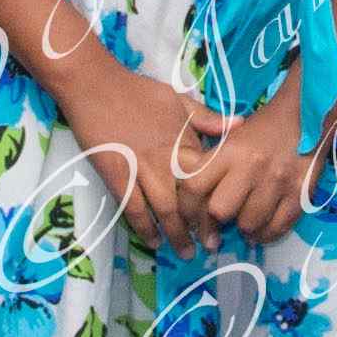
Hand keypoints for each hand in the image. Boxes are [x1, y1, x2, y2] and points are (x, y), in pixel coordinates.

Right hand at [63, 62, 232, 256]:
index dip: (217, 201)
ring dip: (176, 233)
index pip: (207, 177)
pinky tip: (153, 240)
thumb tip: (241, 125)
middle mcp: (166, 157)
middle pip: (189, 198)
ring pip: (164, 208)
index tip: (225, 219)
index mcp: (183, 139)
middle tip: (209, 246)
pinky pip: (133, 207)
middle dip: (201, 225)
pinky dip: (144, 226)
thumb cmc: (137, 91)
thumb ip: (207, 118)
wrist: (96, 85)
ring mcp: (141, 167)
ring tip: (185, 251)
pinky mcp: (117, 174)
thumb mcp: (177, 99)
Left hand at [183, 75, 313, 244]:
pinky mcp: (301, 193)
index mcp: (230, 150)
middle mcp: (252, 166)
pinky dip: (267, 234)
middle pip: (220, 211)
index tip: (191, 219)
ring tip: (245, 223)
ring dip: (244, 229)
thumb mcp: (231, 136)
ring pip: (249, 224)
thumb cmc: (263, 127)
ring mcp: (278, 182)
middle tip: (219, 224)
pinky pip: (277, 228)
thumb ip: (208, 162)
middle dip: (216, 221)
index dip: (187, 208)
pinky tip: (263, 228)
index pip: (194, 186)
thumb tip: (185, 194)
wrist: (306, 112)